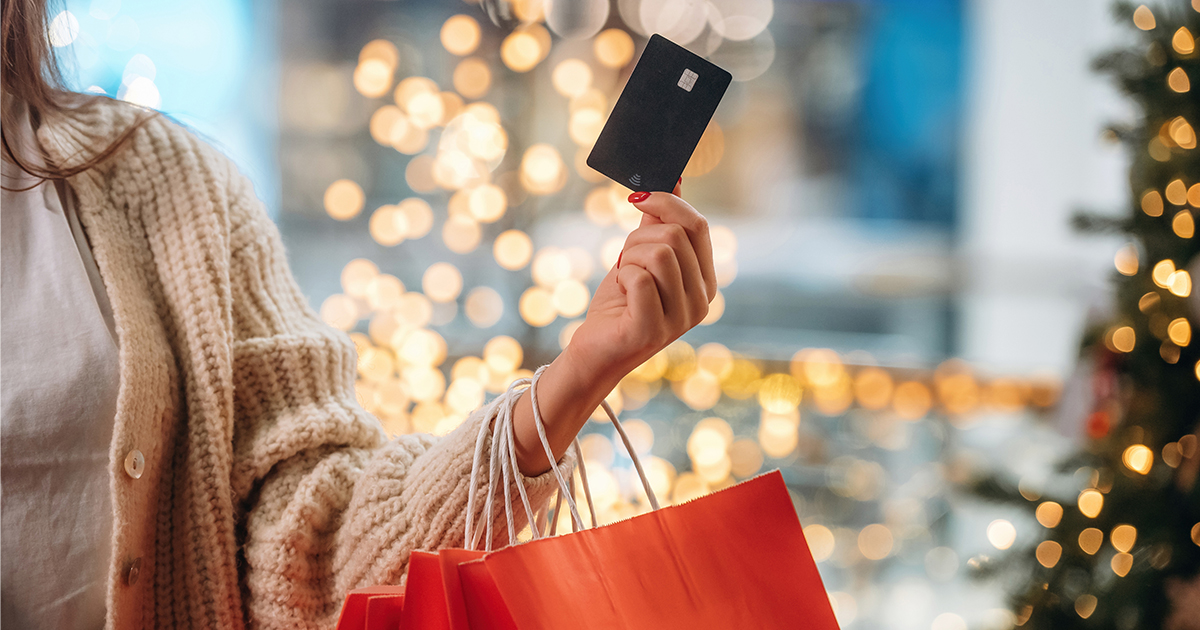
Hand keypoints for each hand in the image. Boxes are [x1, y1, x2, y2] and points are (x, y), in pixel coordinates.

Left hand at [565, 180, 716, 379]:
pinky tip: (622, 297)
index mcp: (705, 281)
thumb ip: (658, 223)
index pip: (698, 225)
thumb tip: (673, 180)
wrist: (595, 351)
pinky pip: (639, 277)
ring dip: (628, 259)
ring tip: (624, 281)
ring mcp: (681, 319)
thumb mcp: (640, 257)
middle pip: (676, 235)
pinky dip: (622, 278)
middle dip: (638, 239)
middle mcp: (702, 301)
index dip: (667, 203)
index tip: (637, 199)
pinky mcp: (653, 329)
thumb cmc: (619, 304)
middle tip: (624, 262)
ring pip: (658, 253)